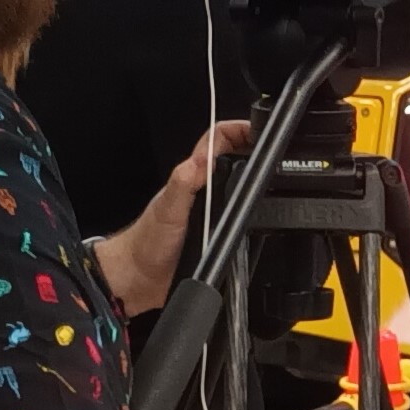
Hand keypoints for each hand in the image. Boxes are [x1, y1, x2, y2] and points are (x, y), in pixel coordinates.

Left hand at [93, 118, 253, 315]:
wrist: (137, 279)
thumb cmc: (145, 243)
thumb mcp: (167, 210)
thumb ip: (183, 184)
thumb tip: (200, 161)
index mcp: (189, 178)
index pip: (216, 141)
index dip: (237, 130)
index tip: (257, 130)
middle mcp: (198, 191)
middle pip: (229, 158)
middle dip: (251, 147)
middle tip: (272, 148)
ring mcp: (205, 211)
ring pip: (233, 185)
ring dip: (251, 177)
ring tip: (273, 173)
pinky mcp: (210, 234)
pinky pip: (233, 216)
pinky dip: (246, 210)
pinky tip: (255, 213)